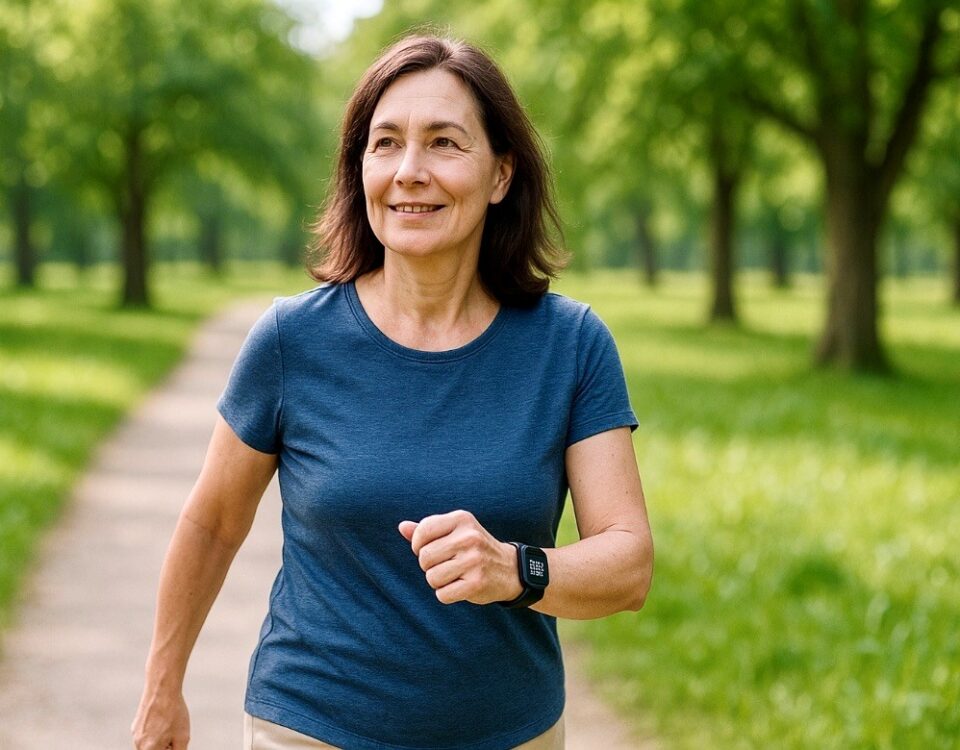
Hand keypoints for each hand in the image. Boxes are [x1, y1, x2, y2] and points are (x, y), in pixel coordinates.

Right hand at [131, 687, 189, 749]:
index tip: (174, 739)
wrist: (162, 689)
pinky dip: (155, 732)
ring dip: (160, 740)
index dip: (171, 747)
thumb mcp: (183, 737)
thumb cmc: (173, 713)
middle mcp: (138, 744)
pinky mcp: (135, 725)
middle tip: (174, 733)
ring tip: (169, 724)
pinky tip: (163, 718)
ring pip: (149, 745)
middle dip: (165, 746)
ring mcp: (135, 734)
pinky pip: (146, 735)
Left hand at [398, 510, 522, 604]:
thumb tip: (402, 527)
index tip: (429, 549)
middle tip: (445, 565)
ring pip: (431, 577)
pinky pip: (442, 594)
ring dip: (438, 581)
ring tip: (454, 575)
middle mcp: (469, 537)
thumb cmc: (474, 549)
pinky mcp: (477, 582)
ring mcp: (474, 560)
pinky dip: (446, 595)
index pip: (423, 531)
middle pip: (424, 557)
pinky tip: (460, 587)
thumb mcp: (455, 532)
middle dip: (428, 565)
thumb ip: (428, 530)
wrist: (510, 569)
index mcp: (462, 519)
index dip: (418, 545)